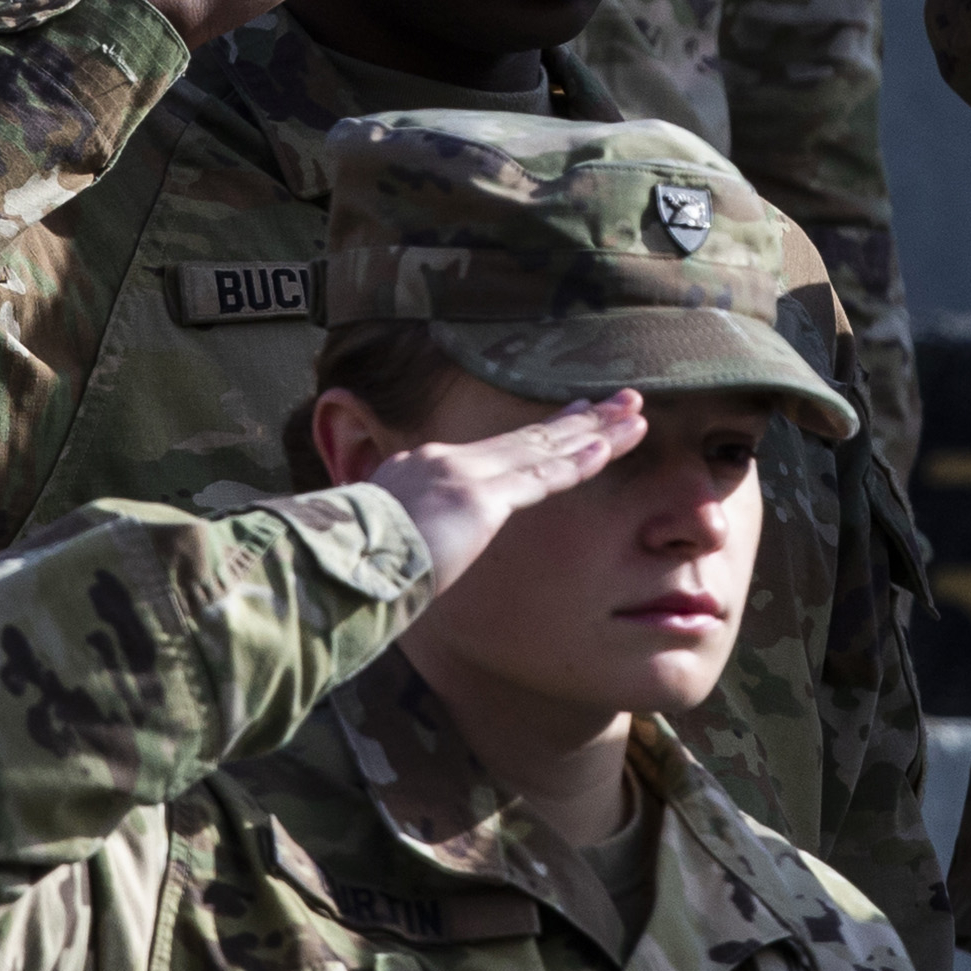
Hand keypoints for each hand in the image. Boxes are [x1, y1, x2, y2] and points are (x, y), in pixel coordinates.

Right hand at [371, 392, 645, 591]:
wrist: (335, 569)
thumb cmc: (349, 569)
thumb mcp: (377, 544)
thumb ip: (405, 540)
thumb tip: (407, 555)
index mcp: (422, 470)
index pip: (498, 449)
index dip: (544, 433)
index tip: (576, 417)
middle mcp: (446, 461)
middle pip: (529, 436)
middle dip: (583, 418)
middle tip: (624, 401)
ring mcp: (464, 475)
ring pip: (545, 447)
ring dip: (596, 430)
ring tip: (635, 415)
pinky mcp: (478, 499)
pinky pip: (541, 477)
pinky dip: (578, 460)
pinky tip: (608, 447)